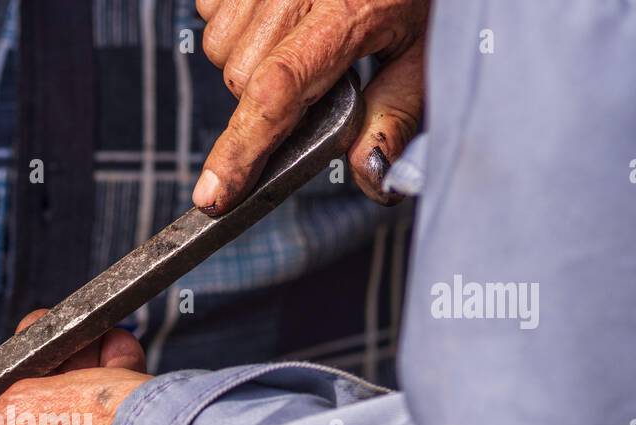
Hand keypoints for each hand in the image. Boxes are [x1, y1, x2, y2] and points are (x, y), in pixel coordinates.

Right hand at [193, 0, 428, 210]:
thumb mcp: (425, 50)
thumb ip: (397, 114)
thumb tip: (374, 178)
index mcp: (348, 10)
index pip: (276, 90)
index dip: (241, 150)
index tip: (215, 195)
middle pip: (239, 77)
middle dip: (262, 99)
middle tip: (312, 78)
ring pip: (218, 47)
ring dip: (245, 61)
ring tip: (295, 38)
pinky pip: (210, 7)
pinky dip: (235, 22)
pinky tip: (276, 14)